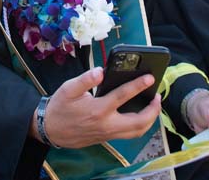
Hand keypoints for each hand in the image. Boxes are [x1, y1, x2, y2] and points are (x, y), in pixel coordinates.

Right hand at [40, 67, 160, 148]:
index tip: (149, 78)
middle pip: (139, 122)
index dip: (138, 85)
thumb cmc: (60, 107)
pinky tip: (140, 115)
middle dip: (153, 110)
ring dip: (149, 120)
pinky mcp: (107, 138)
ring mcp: (108, 134)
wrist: (50, 129)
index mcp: (98, 110)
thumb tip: (100, 71)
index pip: (123, 96)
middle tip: (157, 96)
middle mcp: (106, 124)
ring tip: (153, 106)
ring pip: (137, 132)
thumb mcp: (68, 89)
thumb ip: (85, 79)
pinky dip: (140, 126)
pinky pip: (129, 135)